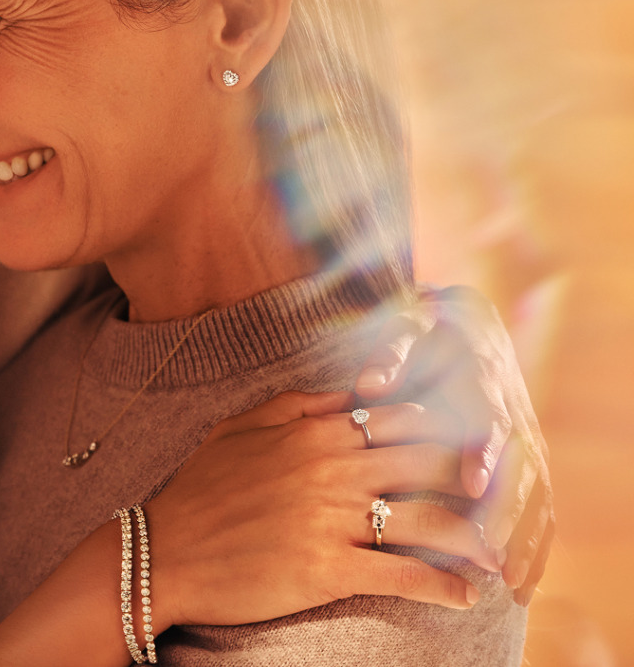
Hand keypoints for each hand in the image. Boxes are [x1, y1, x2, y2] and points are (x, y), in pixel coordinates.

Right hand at [146, 390, 502, 629]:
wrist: (163, 553)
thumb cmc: (199, 489)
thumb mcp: (241, 427)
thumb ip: (299, 404)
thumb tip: (350, 392)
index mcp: (318, 432)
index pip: (407, 419)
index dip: (449, 431)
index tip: (471, 448)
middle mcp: (334, 469)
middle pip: (433, 464)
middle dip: (476, 479)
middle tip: (501, 498)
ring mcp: (333, 520)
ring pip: (431, 520)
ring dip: (475, 538)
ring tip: (497, 553)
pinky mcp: (328, 570)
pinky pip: (403, 575)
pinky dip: (442, 587)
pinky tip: (464, 596)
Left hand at [354, 285, 553, 604]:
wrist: (469, 324)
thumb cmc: (428, 333)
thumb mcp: (407, 330)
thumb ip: (391, 354)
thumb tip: (369, 383)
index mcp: (482, 381)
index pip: (487, 419)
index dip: (482, 451)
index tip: (472, 483)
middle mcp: (511, 414)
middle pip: (520, 469)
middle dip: (510, 515)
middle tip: (494, 557)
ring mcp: (522, 441)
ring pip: (536, 494)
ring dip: (528, 540)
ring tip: (511, 584)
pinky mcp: (525, 462)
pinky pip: (539, 507)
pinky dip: (536, 545)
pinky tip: (524, 584)